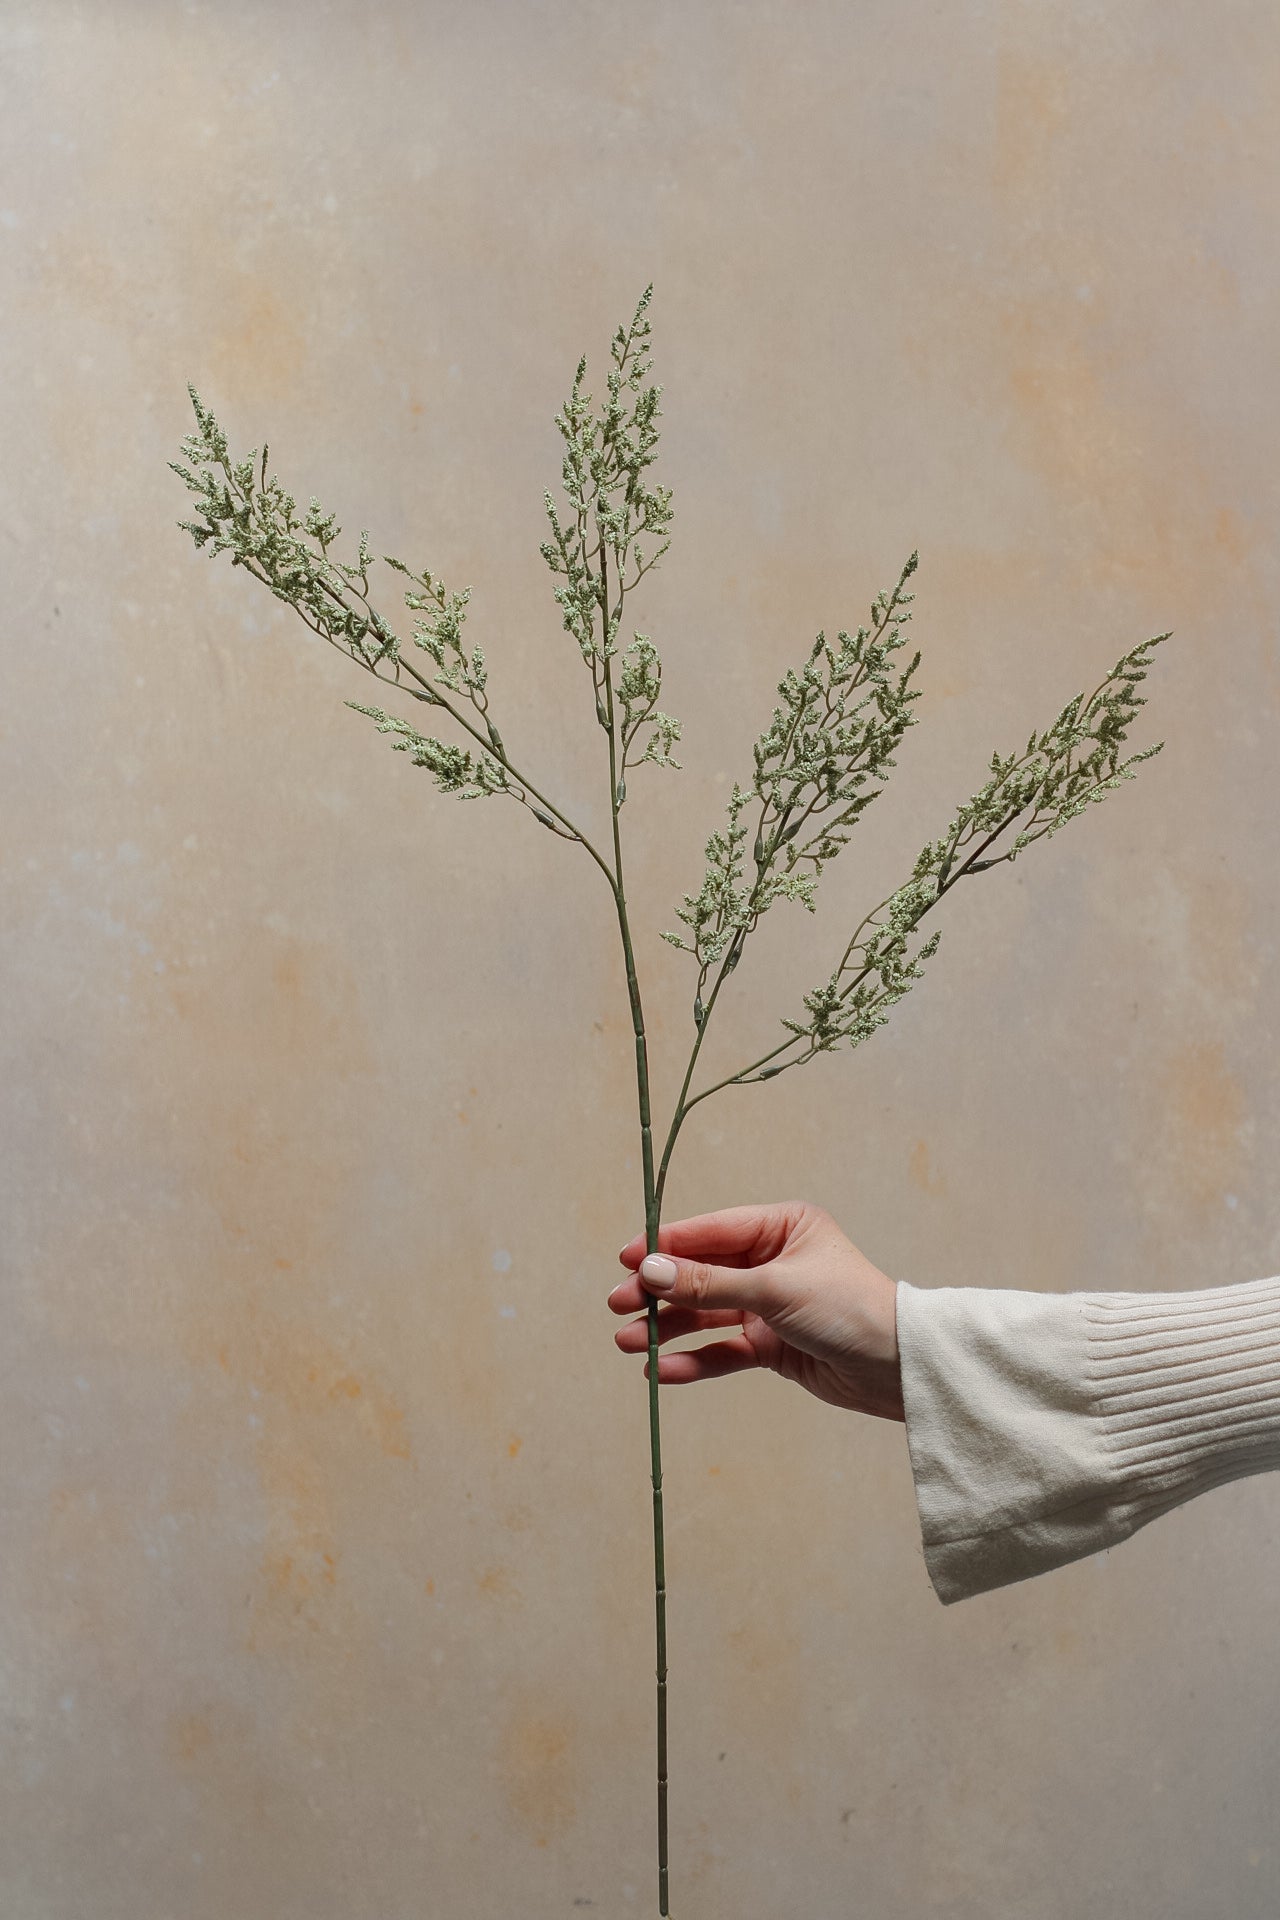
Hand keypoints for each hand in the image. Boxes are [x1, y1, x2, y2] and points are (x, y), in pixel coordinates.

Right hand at [609, 1200, 902, 1421]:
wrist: (898, 1368)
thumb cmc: (849, 1309)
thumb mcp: (776, 1289)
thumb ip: (711, 1283)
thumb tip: (651, 1270)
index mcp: (782, 1227)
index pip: (711, 1231)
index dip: (666, 1245)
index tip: (626, 1260)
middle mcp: (772, 1261)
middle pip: (701, 1273)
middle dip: (659, 1290)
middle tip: (618, 1305)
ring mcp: (770, 1304)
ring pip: (706, 1313)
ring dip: (668, 1327)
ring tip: (629, 1342)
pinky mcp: (771, 1345)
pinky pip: (723, 1349)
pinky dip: (694, 1358)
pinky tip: (662, 1370)